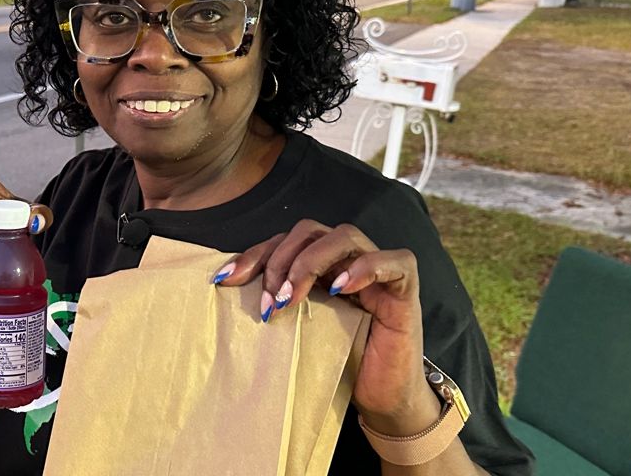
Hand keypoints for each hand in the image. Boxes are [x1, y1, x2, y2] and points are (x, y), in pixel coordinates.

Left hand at [213, 219, 438, 431]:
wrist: (382, 400)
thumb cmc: (338, 364)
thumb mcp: (296, 331)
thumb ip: (275, 303)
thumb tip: (225, 286)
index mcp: (320, 265)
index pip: (282, 241)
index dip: (254, 255)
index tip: (225, 280)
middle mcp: (347, 260)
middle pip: (309, 230)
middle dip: (280, 260)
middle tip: (268, 301)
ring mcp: (378, 271)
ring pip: (344, 236)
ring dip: (310, 262)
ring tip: (292, 297)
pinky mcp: (405, 289)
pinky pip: (395, 260)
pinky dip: (365, 267)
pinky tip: (340, 288)